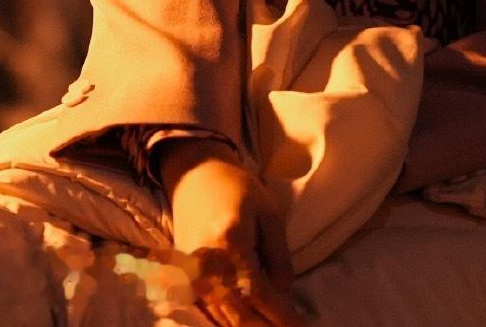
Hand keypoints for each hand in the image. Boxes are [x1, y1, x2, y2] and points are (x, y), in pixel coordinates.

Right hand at [155, 140, 313, 326]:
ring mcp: (191, 273)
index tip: (301, 326)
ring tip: (272, 326)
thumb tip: (286, 297)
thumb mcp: (270, 215)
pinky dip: (228, 322)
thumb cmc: (237, 188)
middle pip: (239, 315)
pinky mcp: (184, 277)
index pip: (259, 294)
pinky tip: (247, 323)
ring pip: (222, 318)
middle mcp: (206, 264)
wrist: (195, 174)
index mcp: (230, 243)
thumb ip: (279, 258)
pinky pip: (208, 310)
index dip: (282, 316)